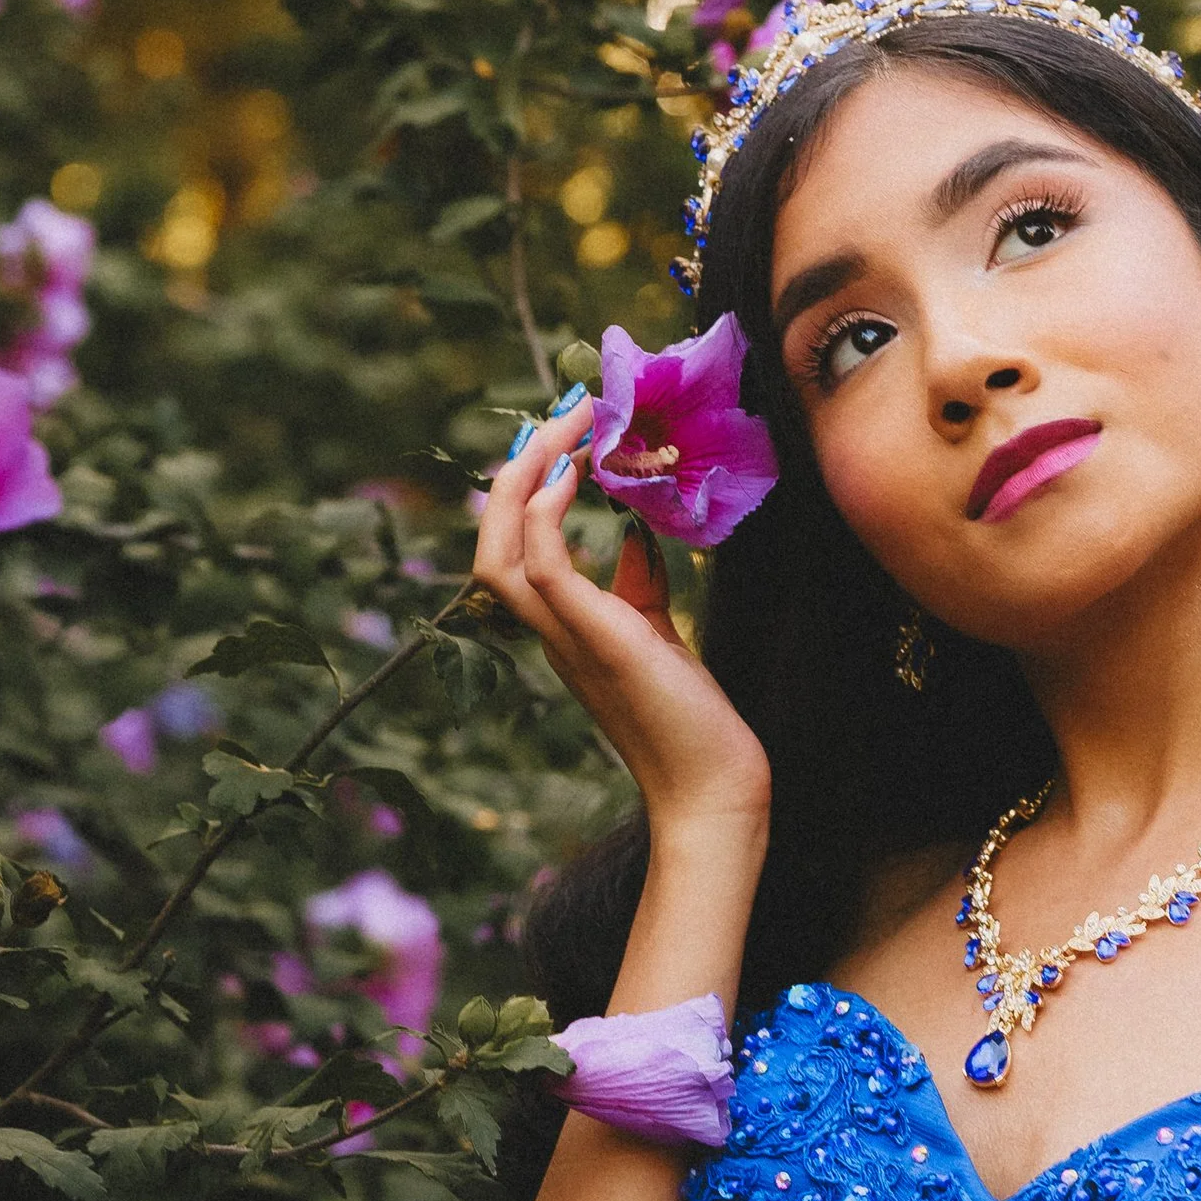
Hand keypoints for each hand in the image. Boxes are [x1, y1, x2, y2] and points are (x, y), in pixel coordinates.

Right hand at [472, 400, 769, 838]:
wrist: (711, 785)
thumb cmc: (690, 717)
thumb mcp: (656, 633)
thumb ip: (637, 585)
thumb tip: (638, 533)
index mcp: (560, 627)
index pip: (512, 548)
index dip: (524, 490)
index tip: (562, 437)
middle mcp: (549, 631)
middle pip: (488, 542)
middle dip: (513, 471)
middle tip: (560, 414)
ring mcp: (564, 637)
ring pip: (497, 552)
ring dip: (522, 481)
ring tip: (560, 428)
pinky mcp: (594, 639)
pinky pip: (543, 567)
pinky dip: (547, 514)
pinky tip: (576, 472)